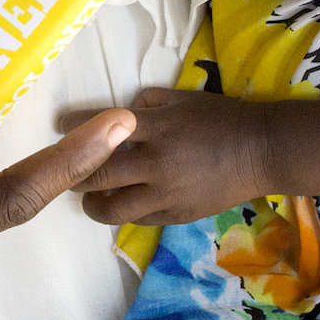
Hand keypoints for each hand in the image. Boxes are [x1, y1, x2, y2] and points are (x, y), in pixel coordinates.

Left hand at [78, 86, 275, 225]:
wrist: (261, 151)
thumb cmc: (221, 118)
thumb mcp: (182, 99)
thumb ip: (147, 102)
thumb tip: (121, 114)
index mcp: (155, 127)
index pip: (102, 126)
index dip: (74, 126)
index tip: (58, 125)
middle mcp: (155, 163)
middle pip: (98, 174)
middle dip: (75, 174)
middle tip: (65, 171)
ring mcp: (166, 194)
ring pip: (112, 208)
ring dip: (93, 204)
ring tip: (89, 199)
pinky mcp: (177, 215)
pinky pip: (139, 219)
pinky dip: (124, 213)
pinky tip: (121, 205)